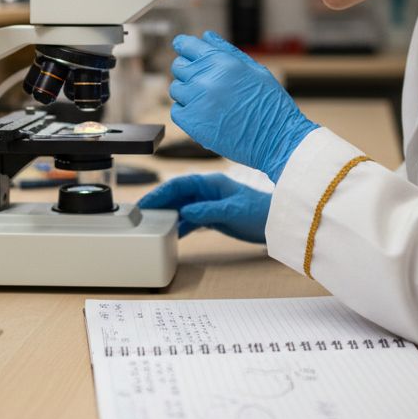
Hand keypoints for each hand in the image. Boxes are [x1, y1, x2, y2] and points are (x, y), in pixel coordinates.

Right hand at [139, 173, 270, 242]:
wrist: (277, 223)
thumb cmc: (259, 212)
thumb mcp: (233, 211)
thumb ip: (208, 211)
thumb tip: (184, 213)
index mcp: (210, 183)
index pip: (178, 185)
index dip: (159, 193)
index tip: (144, 204)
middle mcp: (207, 191)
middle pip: (176, 196)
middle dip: (158, 205)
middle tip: (140, 217)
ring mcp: (209, 204)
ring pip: (181, 208)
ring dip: (167, 216)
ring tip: (151, 227)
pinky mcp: (213, 216)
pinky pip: (190, 220)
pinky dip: (180, 227)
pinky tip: (172, 236)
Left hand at [169, 32, 317, 182]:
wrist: (276, 138)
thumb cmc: (270, 103)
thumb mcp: (254, 69)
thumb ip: (226, 51)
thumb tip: (206, 36)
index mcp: (222, 62)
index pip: (187, 45)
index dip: (183, 46)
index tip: (183, 49)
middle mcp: (206, 79)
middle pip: (179, 66)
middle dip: (188, 71)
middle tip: (205, 83)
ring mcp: (197, 101)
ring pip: (176, 89)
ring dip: (188, 93)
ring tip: (209, 101)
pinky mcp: (192, 122)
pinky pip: (177, 111)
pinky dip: (187, 112)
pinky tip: (205, 115)